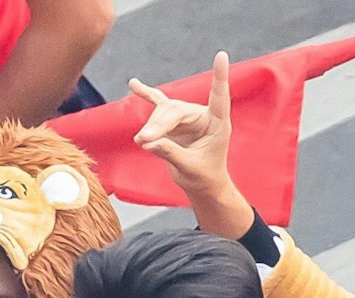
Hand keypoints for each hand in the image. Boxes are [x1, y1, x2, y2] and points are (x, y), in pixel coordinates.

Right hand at [129, 52, 231, 197]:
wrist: (202, 185)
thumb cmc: (203, 177)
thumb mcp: (189, 168)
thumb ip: (170, 152)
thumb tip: (147, 141)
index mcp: (217, 123)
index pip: (218, 96)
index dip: (219, 77)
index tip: (221, 55)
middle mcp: (203, 115)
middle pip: (176, 110)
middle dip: (158, 124)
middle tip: (143, 140)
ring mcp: (187, 116)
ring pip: (163, 111)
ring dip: (151, 126)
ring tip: (140, 141)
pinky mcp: (174, 120)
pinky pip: (159, 103)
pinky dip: (146, 95)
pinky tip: (134, 84)